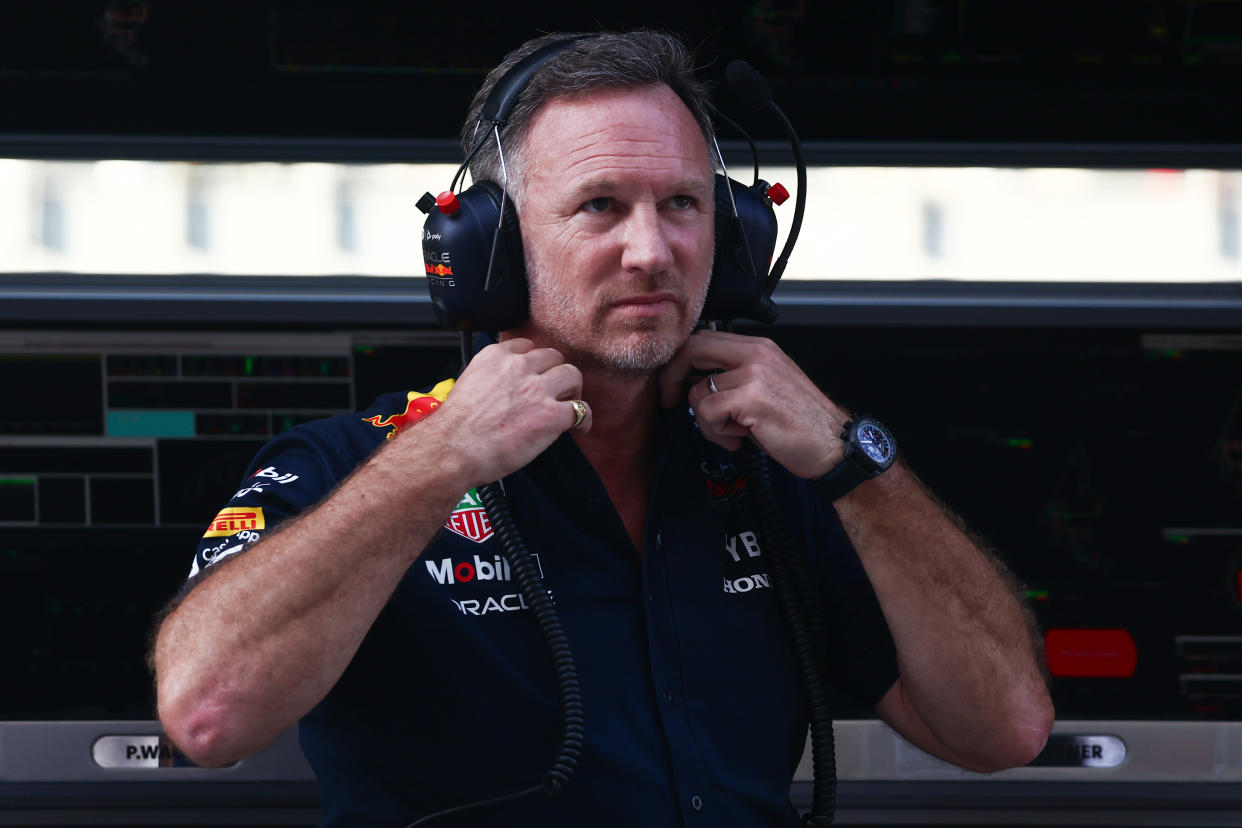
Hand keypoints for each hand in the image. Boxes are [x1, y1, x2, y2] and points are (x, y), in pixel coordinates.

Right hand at [412, 339, 589, 485]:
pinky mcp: (551, 414)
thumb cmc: (455, 427)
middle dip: (555, 374)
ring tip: (568, 405)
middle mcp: (519, 367)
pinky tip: (578, 428)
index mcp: (496, 357)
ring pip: (572, 375)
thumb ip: (492, 378)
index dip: (535, 363)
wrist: (453, 448)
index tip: (536, 375)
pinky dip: (583, 420)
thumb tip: (505, 390)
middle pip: (554, 357)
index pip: (527, 346)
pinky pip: (581, 409)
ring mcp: (537, 389)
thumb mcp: (469, 383)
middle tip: (555, 391)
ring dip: (572, 391)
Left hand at [659, 330, 848, 478]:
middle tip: (671, 403)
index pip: (704, 339)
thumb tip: (691, 384)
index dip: (680, 361)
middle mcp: (757, 353)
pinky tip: (739, 438)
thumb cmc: (800, 424)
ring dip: (706, 421)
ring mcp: (755, 373)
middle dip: (671, 378)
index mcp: (760, 348)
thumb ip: (733, 379)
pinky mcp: (753, 396)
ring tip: (733, 433)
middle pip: (693, 348)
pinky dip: (716, 432)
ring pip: (698, 391)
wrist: (833, 446)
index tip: (673, 385)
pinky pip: (708, 411)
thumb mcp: (765, 389)